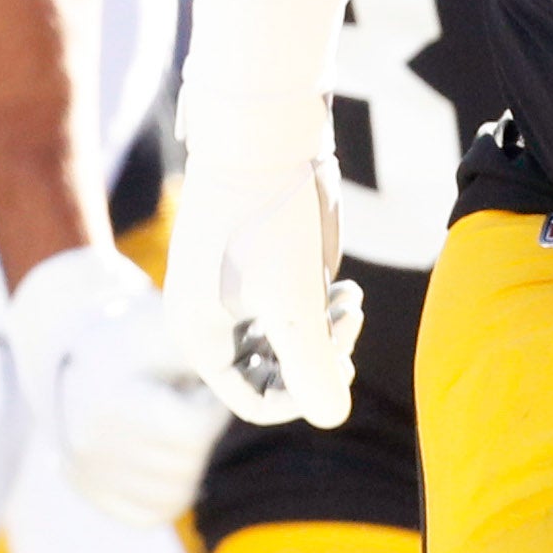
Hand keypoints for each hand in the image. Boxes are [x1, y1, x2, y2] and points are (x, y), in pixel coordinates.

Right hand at [9, 243, 230, 526]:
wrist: (74, 358)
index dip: (212, 412)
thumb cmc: (132, 340)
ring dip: (191, 463)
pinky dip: (171, 490)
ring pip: (176, 495)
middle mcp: (91, 448)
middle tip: (191, 406)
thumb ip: (205, 350)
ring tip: (175, 426)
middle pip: (185, 464)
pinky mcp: (92, 494)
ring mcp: (87, 477)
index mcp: (110, 404)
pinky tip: (165, 454)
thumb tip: (256, 364)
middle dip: (202, 436)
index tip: (205, 391)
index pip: (191, 433)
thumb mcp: (164, 331)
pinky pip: (153, 513)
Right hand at [161, 155, 363, 429]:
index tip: (341, 362)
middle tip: (349, 327)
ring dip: (326, 334)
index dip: (303, 396)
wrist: (266, 135)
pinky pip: (294, 313)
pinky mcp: (262, 271)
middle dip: (318, 360)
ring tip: (351, 302)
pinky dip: (323, 311)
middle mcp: (213, 321)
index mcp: (200, 336)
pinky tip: (346, 288)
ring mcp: (237, 295)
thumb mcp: (295, 301)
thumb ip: (313, 367)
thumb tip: (333, 417)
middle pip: (273, 375)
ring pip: (289, 344)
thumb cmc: (270, 217)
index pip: (253, 400)